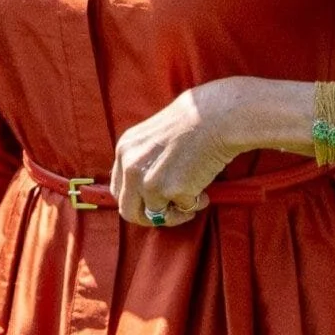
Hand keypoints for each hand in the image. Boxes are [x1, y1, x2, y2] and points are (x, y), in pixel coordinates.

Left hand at [110, 80, 237, 226]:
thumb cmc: (193, 122)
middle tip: (171, 212)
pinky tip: (204, 191)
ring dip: (175, 215)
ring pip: (154, 216)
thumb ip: (144, 161)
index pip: (118, 189)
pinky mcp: (169, 190)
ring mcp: (148, 181)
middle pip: (128, 210)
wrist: (215, 117)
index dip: (137, 200)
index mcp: (124, 150)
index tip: (154, 202)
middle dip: (149, 218)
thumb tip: (147, 190)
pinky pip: (181, 210)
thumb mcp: (153, 137)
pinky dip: (194, 205)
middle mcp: (130, 167)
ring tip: (195, 199)